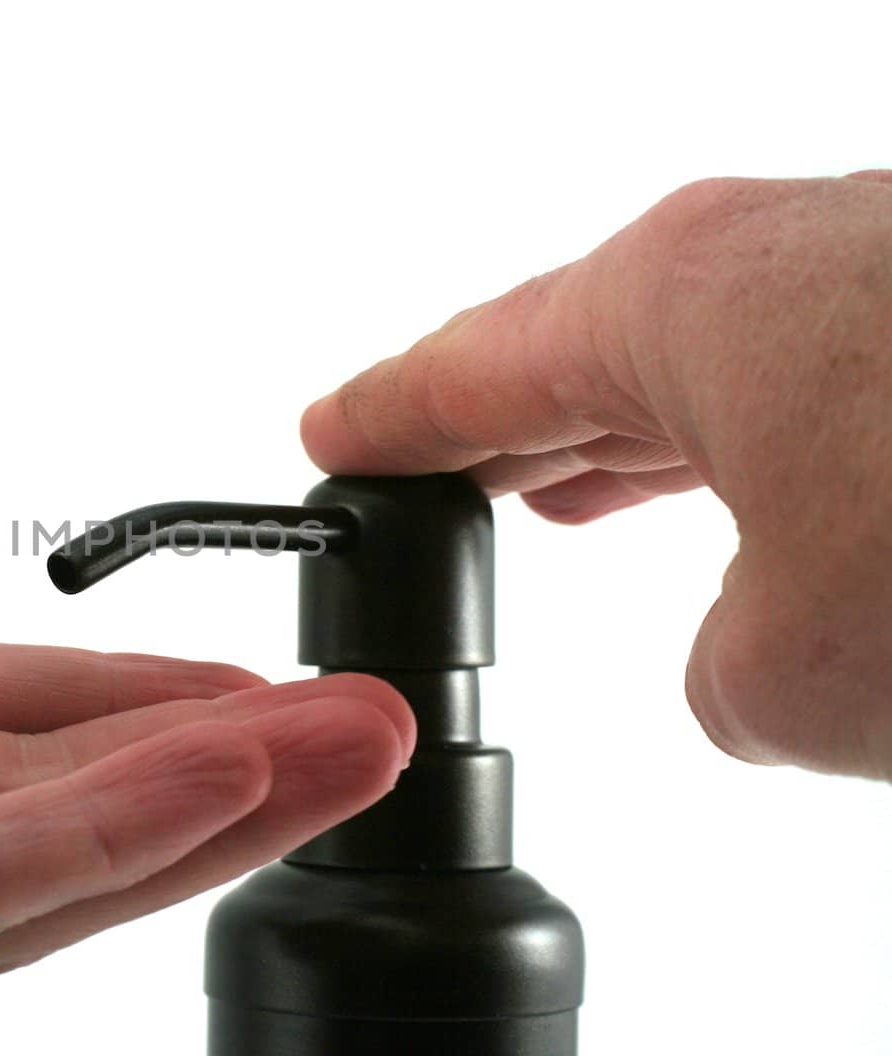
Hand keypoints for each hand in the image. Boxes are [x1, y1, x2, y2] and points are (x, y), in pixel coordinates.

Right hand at [302, 171, 891, 779]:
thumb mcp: (792, 671)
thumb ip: (720, 682)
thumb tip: (745, 664)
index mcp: (667, 300)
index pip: (470, 372)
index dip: (383, 421)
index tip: (329, 439)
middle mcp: (753, 260)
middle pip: (567, 359)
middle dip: (487, 429)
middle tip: (410, 470)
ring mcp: (849, 277)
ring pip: (673, 369)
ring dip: (601, 437)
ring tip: (536, 485)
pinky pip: (768, 382)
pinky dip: (709, 440)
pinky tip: (689, 474)